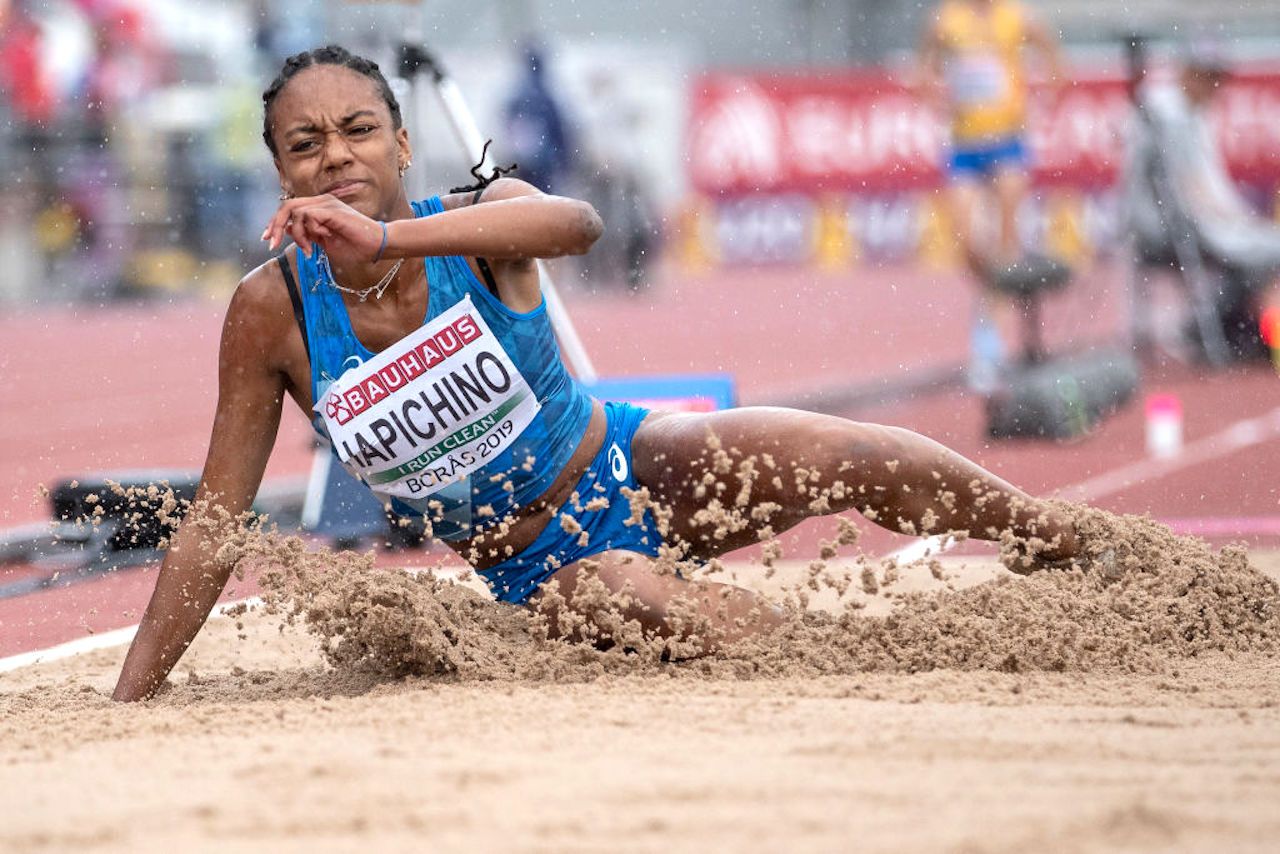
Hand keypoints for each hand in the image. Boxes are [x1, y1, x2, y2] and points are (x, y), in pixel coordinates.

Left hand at [260, 195, 384, 259]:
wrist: (377, 246)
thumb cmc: (355, 247)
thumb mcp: (324, 243)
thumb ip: (307, 234)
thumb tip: (286, 230)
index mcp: (320, 208)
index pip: (289, 209)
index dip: (274, 223)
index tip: (266, 239)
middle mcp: (322, 201)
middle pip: (287, 206)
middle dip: (274, 226)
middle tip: (270, 244)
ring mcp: (327, 204)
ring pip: (296, 212)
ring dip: (297, 235)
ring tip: (309, 249)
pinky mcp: (332, 210)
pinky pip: (309, 216)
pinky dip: (309, 231)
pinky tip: (320, 241)